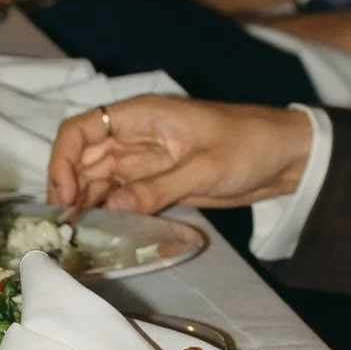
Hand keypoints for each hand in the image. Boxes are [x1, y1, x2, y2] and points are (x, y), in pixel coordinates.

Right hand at [48, 94, 313, 214]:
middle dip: (69, 187)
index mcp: (144, 115)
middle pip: (84, 156)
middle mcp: (136, 134)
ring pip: (98, 177)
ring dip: (84, 202)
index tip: (62, 196)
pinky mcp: (157, 181)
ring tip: (76, 234)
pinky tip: (98, 230)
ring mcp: (145, 159)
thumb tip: (110, 207)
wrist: (288, 158)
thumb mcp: (205, 168)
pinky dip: (106, 209)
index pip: (84, 127)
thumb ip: (158, 188)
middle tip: (65, 227)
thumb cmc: (251, 147)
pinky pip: (120, 193)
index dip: (63, 159)